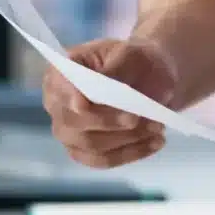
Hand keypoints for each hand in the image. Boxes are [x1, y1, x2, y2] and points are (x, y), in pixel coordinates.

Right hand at [42, 38, 177, 167]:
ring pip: (90, 145)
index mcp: (61, 72)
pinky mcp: (84, 151)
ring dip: (126, 139)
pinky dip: (130, 153)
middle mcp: (57, 104)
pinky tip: (154, 143)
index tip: (84, 104)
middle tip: (141, 118)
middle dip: (109, 122)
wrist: (152, 78)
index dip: (68, 97)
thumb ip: (116, 69)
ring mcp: (68, 131)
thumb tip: (100, 85)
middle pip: (73, 122)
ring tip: (157, 127)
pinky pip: (103, 160)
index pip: (58, 86)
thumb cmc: (136, 60)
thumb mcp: (131, 54)